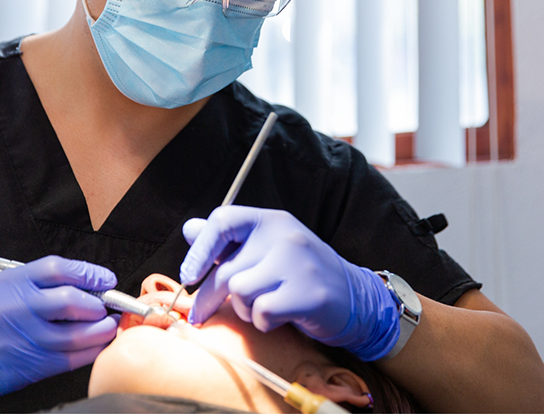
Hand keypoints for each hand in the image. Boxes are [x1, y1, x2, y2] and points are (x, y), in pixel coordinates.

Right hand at [0, 256, 118, 411]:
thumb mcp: (7, 285)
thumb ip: (44, 282)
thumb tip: (89, 284)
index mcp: (13, 282)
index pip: (58, 269)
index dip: (89, 272)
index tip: (106, 279)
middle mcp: (17, 308)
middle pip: (70, 300)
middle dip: (98, 303)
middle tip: (109, 304)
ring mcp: (23, 339)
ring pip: (74, 334)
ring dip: (101, 329)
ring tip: (109, 324)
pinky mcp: (29, 366)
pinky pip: (69, 358)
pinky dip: (91, 351)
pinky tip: (98, 344)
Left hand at [180, 206, 399, 360]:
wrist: (354, 297)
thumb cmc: (299, 273)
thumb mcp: (265, 248)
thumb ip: (227, 241)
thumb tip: (189, 229)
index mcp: (270, 220)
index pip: (222, 220)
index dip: (199, 249)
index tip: (188, 275)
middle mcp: (283, 235)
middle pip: (226, 268)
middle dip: (208, 298)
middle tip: (198, 315)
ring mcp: (297, 263)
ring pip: (240, 290)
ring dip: (244, 309)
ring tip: (260, 307)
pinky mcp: (307, 293)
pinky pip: (261, 313)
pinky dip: (263, 322)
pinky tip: (278, 317)